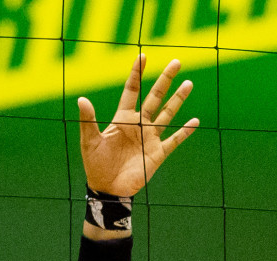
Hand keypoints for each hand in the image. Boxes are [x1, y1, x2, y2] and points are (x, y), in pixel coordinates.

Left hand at [78, 56, 198, 196]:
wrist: (106, 188)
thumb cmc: (96, 164)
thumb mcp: (89, 141)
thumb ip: (88, 120)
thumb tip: (81, 99)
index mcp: (122, 118)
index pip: (132, 90)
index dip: (137, 73)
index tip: (143, 56)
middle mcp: (139, 124)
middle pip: (155, 97)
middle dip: (165, 80)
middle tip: (176, 62)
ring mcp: (149, 138)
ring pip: (167, 114)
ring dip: (178, 99)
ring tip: (188, 83)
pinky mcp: (157, 154)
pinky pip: (173, 140)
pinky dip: (184, 132)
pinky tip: (194, 121)